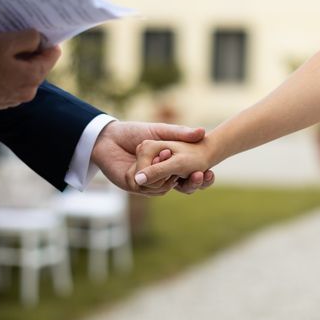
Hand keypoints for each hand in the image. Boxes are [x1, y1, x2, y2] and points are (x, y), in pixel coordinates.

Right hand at [0, 29, 60, 110]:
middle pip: (38, 64)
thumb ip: (28, 38)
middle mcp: (29, 92)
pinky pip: (10, 83)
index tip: (31, 31)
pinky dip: (5, 73)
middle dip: (28, 51)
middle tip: (10, 38)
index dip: (44, 40)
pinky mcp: (1, 102)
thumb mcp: (4, 43)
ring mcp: (15, 99)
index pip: (53, 55)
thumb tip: (40, 38)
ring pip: (23, 74)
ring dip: (15, 62)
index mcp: (33, 77)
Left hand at [91, 121, 214, 194]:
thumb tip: (203, 132)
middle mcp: (159, 178)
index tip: (210, 172)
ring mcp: (146, 184)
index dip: (201, 178)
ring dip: (166, 173)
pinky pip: (147, 186)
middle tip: (200, 174)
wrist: (109, 136)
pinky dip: (151, 174)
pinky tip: (152, 158)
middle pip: (181, 188)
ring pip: (163, 188)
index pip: (189, 178)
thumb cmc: (135, 132)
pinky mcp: (133, 185)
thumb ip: (181, 133)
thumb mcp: (162, 131)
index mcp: (168, 167)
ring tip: (165, 151)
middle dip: (193, 182)